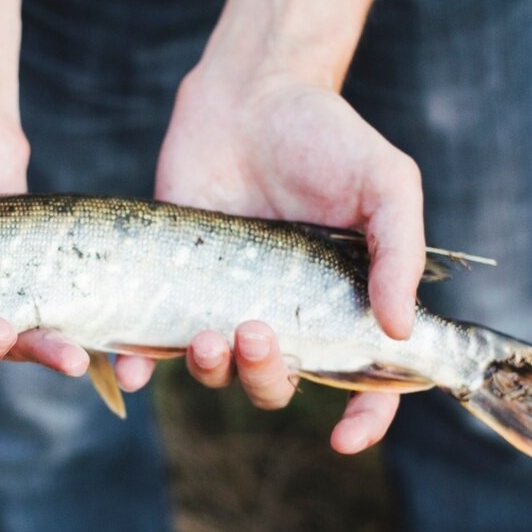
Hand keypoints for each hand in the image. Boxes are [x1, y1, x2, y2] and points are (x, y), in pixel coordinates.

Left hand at [147, 71, 422, 453]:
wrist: (249, 95)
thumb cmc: (326, 136)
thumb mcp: (386, 183)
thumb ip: (398, 252)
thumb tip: (399, 329)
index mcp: (339, 303)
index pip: (361, 379)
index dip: (362, 416)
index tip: (346, 436)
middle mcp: (283, 312)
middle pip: (277, 382)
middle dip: (267, 375)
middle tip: (256, 330)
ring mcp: (226, 301)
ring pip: (218, 371)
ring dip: (213, 370)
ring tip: (208, 333)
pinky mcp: (175, 283)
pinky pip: (155, 341)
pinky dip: (141, 365)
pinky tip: (133, 368)